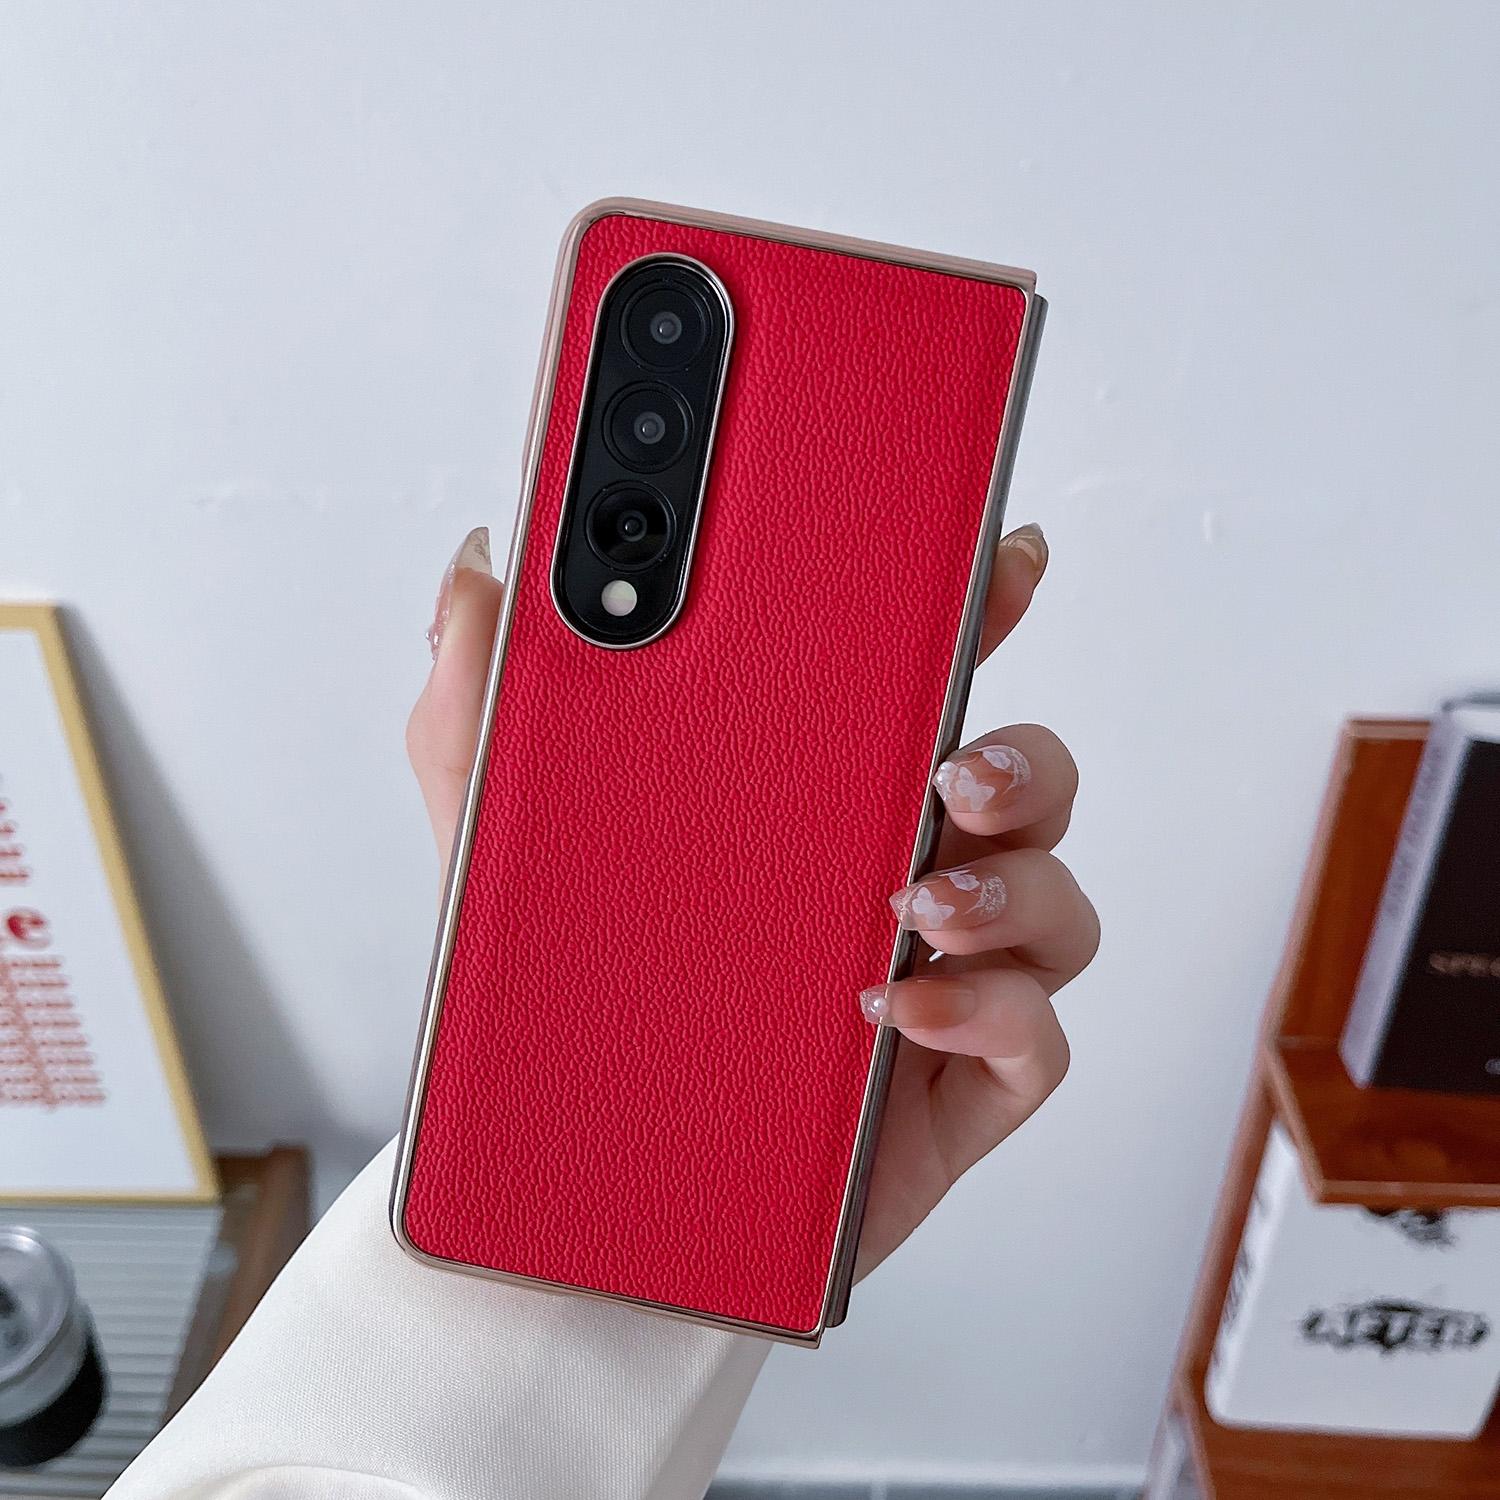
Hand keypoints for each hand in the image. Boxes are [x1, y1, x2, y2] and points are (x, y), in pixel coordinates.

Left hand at [407, 521, 1096, 1279]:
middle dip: (1022, 759)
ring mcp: (943, 983)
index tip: (999, 561)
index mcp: (821, 807)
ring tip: (913, 908)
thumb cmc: (571, 1013)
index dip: (981, 617)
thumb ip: (481, 710)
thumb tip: (480, 573)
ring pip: (1056, 903)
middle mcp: (900, 878)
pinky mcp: (957, 1088)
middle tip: (952, 768)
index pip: (923, 691)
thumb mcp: (500, 853)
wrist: (579, 1206)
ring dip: (1010, 889)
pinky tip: (898, 1011)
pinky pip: (1036, 1038)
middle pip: (1028, 784)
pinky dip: (992, 1012)